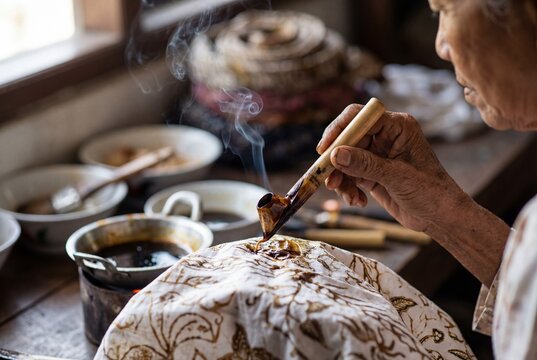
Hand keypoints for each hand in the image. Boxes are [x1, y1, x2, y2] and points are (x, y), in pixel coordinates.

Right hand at [317, 104, 468, 232]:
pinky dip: (348, 188)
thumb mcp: (397, 177)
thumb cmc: (430, 192)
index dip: (340, 130)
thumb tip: (335, 155)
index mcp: (397, 127)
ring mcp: (377, 155)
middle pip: (348, 139)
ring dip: (341, 178)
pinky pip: (349, 175)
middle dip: (336, 160)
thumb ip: (365, 164)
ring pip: (344, 159)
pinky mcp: (371, 173)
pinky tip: (357, 201)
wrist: (440, 218)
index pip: (360, 117)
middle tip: (328, 178)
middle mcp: (385, 137)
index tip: (325, 149)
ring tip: (348, 195)